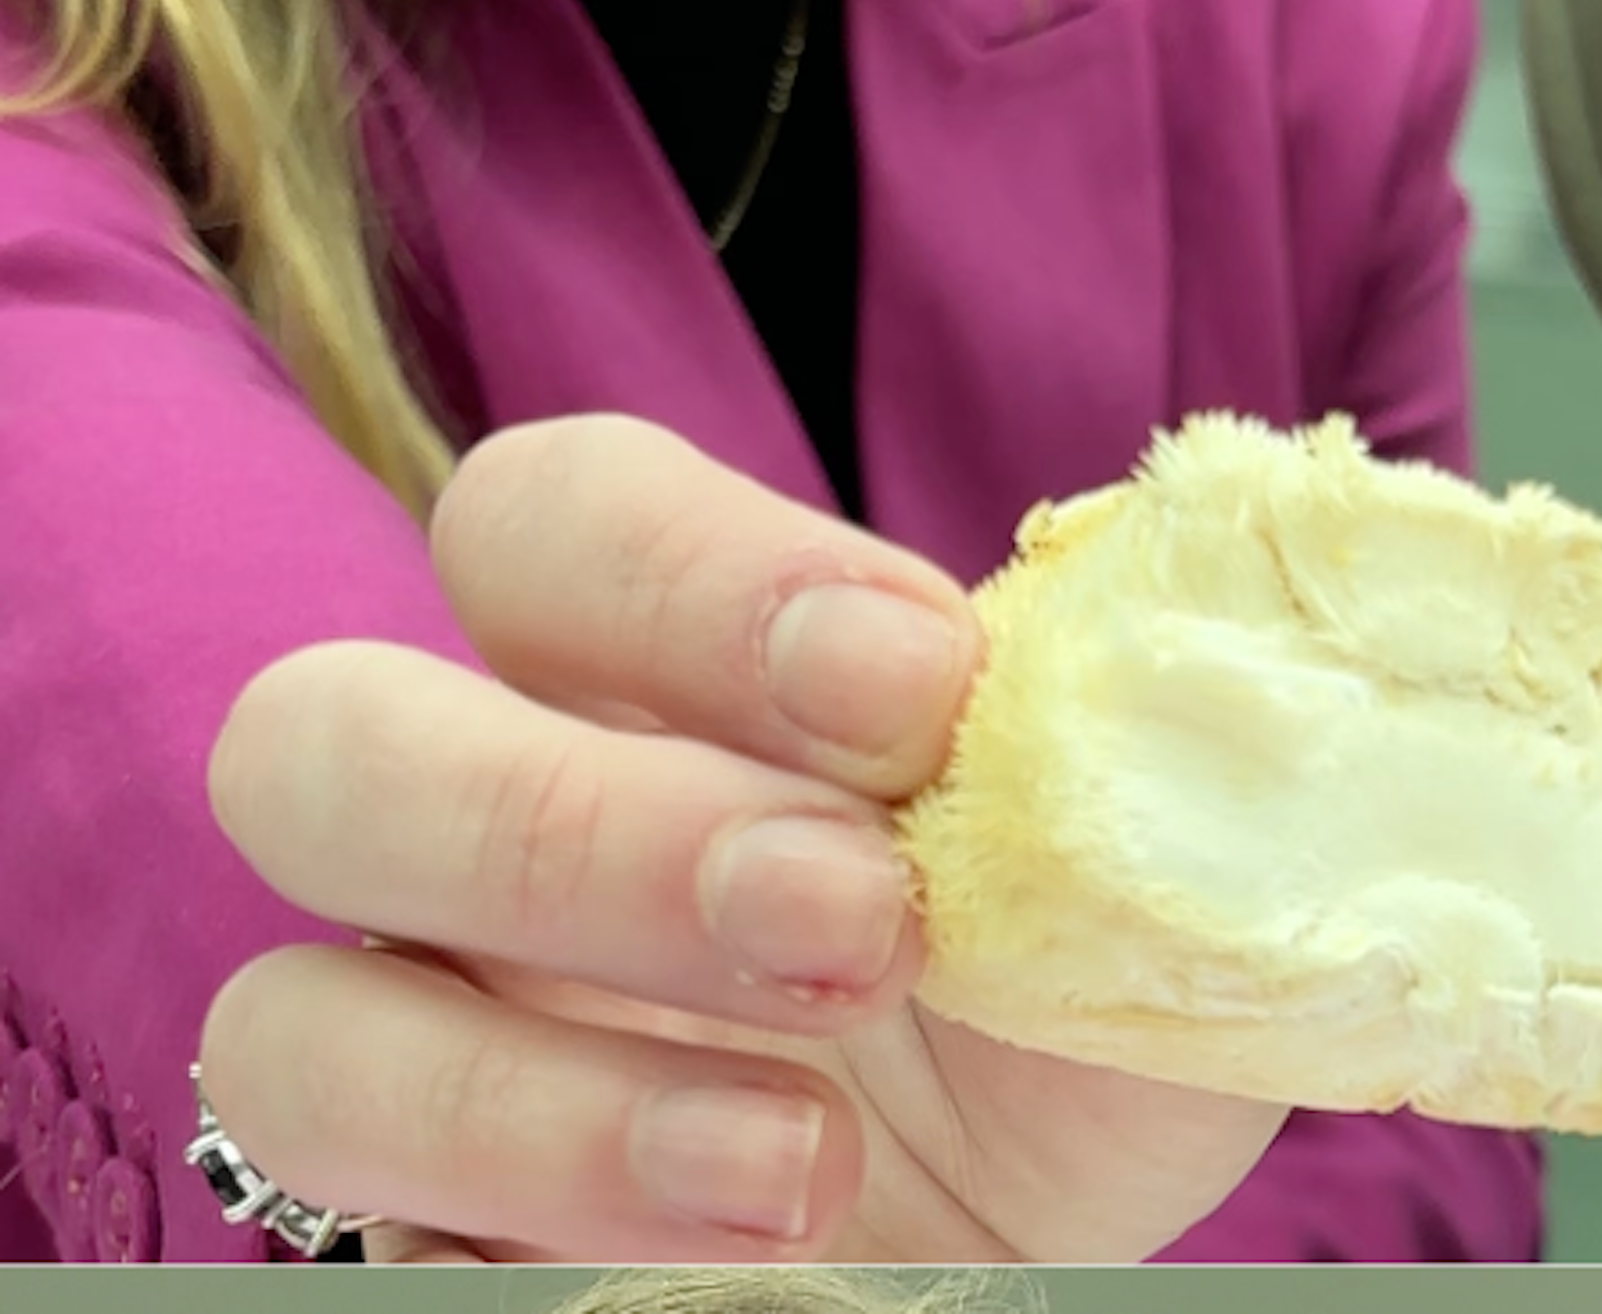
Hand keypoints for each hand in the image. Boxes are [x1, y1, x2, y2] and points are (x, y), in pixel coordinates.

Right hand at [198, 417, 1283, 1263]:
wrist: (1069, 1194)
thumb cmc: (1084, 969)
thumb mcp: (1131, 834)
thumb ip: (1098, 724)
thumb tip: (1153, 652)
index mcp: (647, 662)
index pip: (545, 516)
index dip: (700, 583)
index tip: (924, 687)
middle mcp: (494, 824)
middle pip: (329, 744)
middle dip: (587, 831)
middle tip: (854, 922)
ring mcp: (435, 1045)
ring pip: (296, 1029)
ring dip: (556, 1103)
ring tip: (810, 1169)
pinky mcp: (440, 1245)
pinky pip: (381, 1266)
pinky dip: (554, 1270)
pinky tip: (772, 1280)